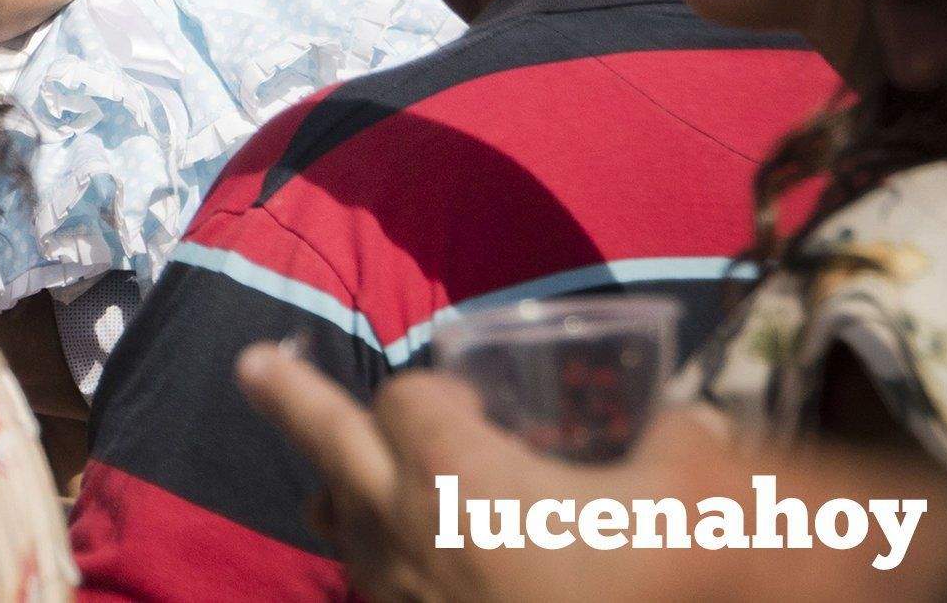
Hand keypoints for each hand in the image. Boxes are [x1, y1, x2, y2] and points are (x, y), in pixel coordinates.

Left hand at [237, 343, 737, 602]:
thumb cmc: (651, 573)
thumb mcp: (690, 500)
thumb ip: (686, 451)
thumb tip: (694, 425)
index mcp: (459, 473)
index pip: (404, 400)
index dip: (429, 391)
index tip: (461, 398)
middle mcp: (410, 527)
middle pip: (331, 442)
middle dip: (295, 399)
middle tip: (252, 365)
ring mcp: (406, 594)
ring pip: (346, 532)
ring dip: (343, 502)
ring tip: (330, 491)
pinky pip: (378, 593)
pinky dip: (379, 572)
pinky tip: (400, 572)